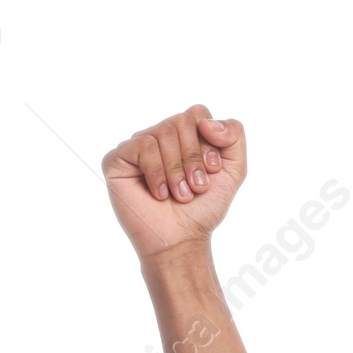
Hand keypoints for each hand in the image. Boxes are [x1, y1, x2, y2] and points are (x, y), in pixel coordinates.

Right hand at [102, 105, 246, 261]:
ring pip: (163, 132)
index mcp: (184, 136)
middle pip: (181, 121)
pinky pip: (143, 145)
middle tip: (196, 187)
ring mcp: (137, 146)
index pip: (197, 113)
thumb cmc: (203, 209)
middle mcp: (159, 136)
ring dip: (178, 170)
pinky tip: (159, 194)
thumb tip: (207, 120)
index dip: (209, 142)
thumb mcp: (233, 172)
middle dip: (194, 158)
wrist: (182, 239)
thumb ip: (234, 137)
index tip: (212, 171)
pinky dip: (157, 173)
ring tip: (180, 195)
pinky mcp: (118, 158)